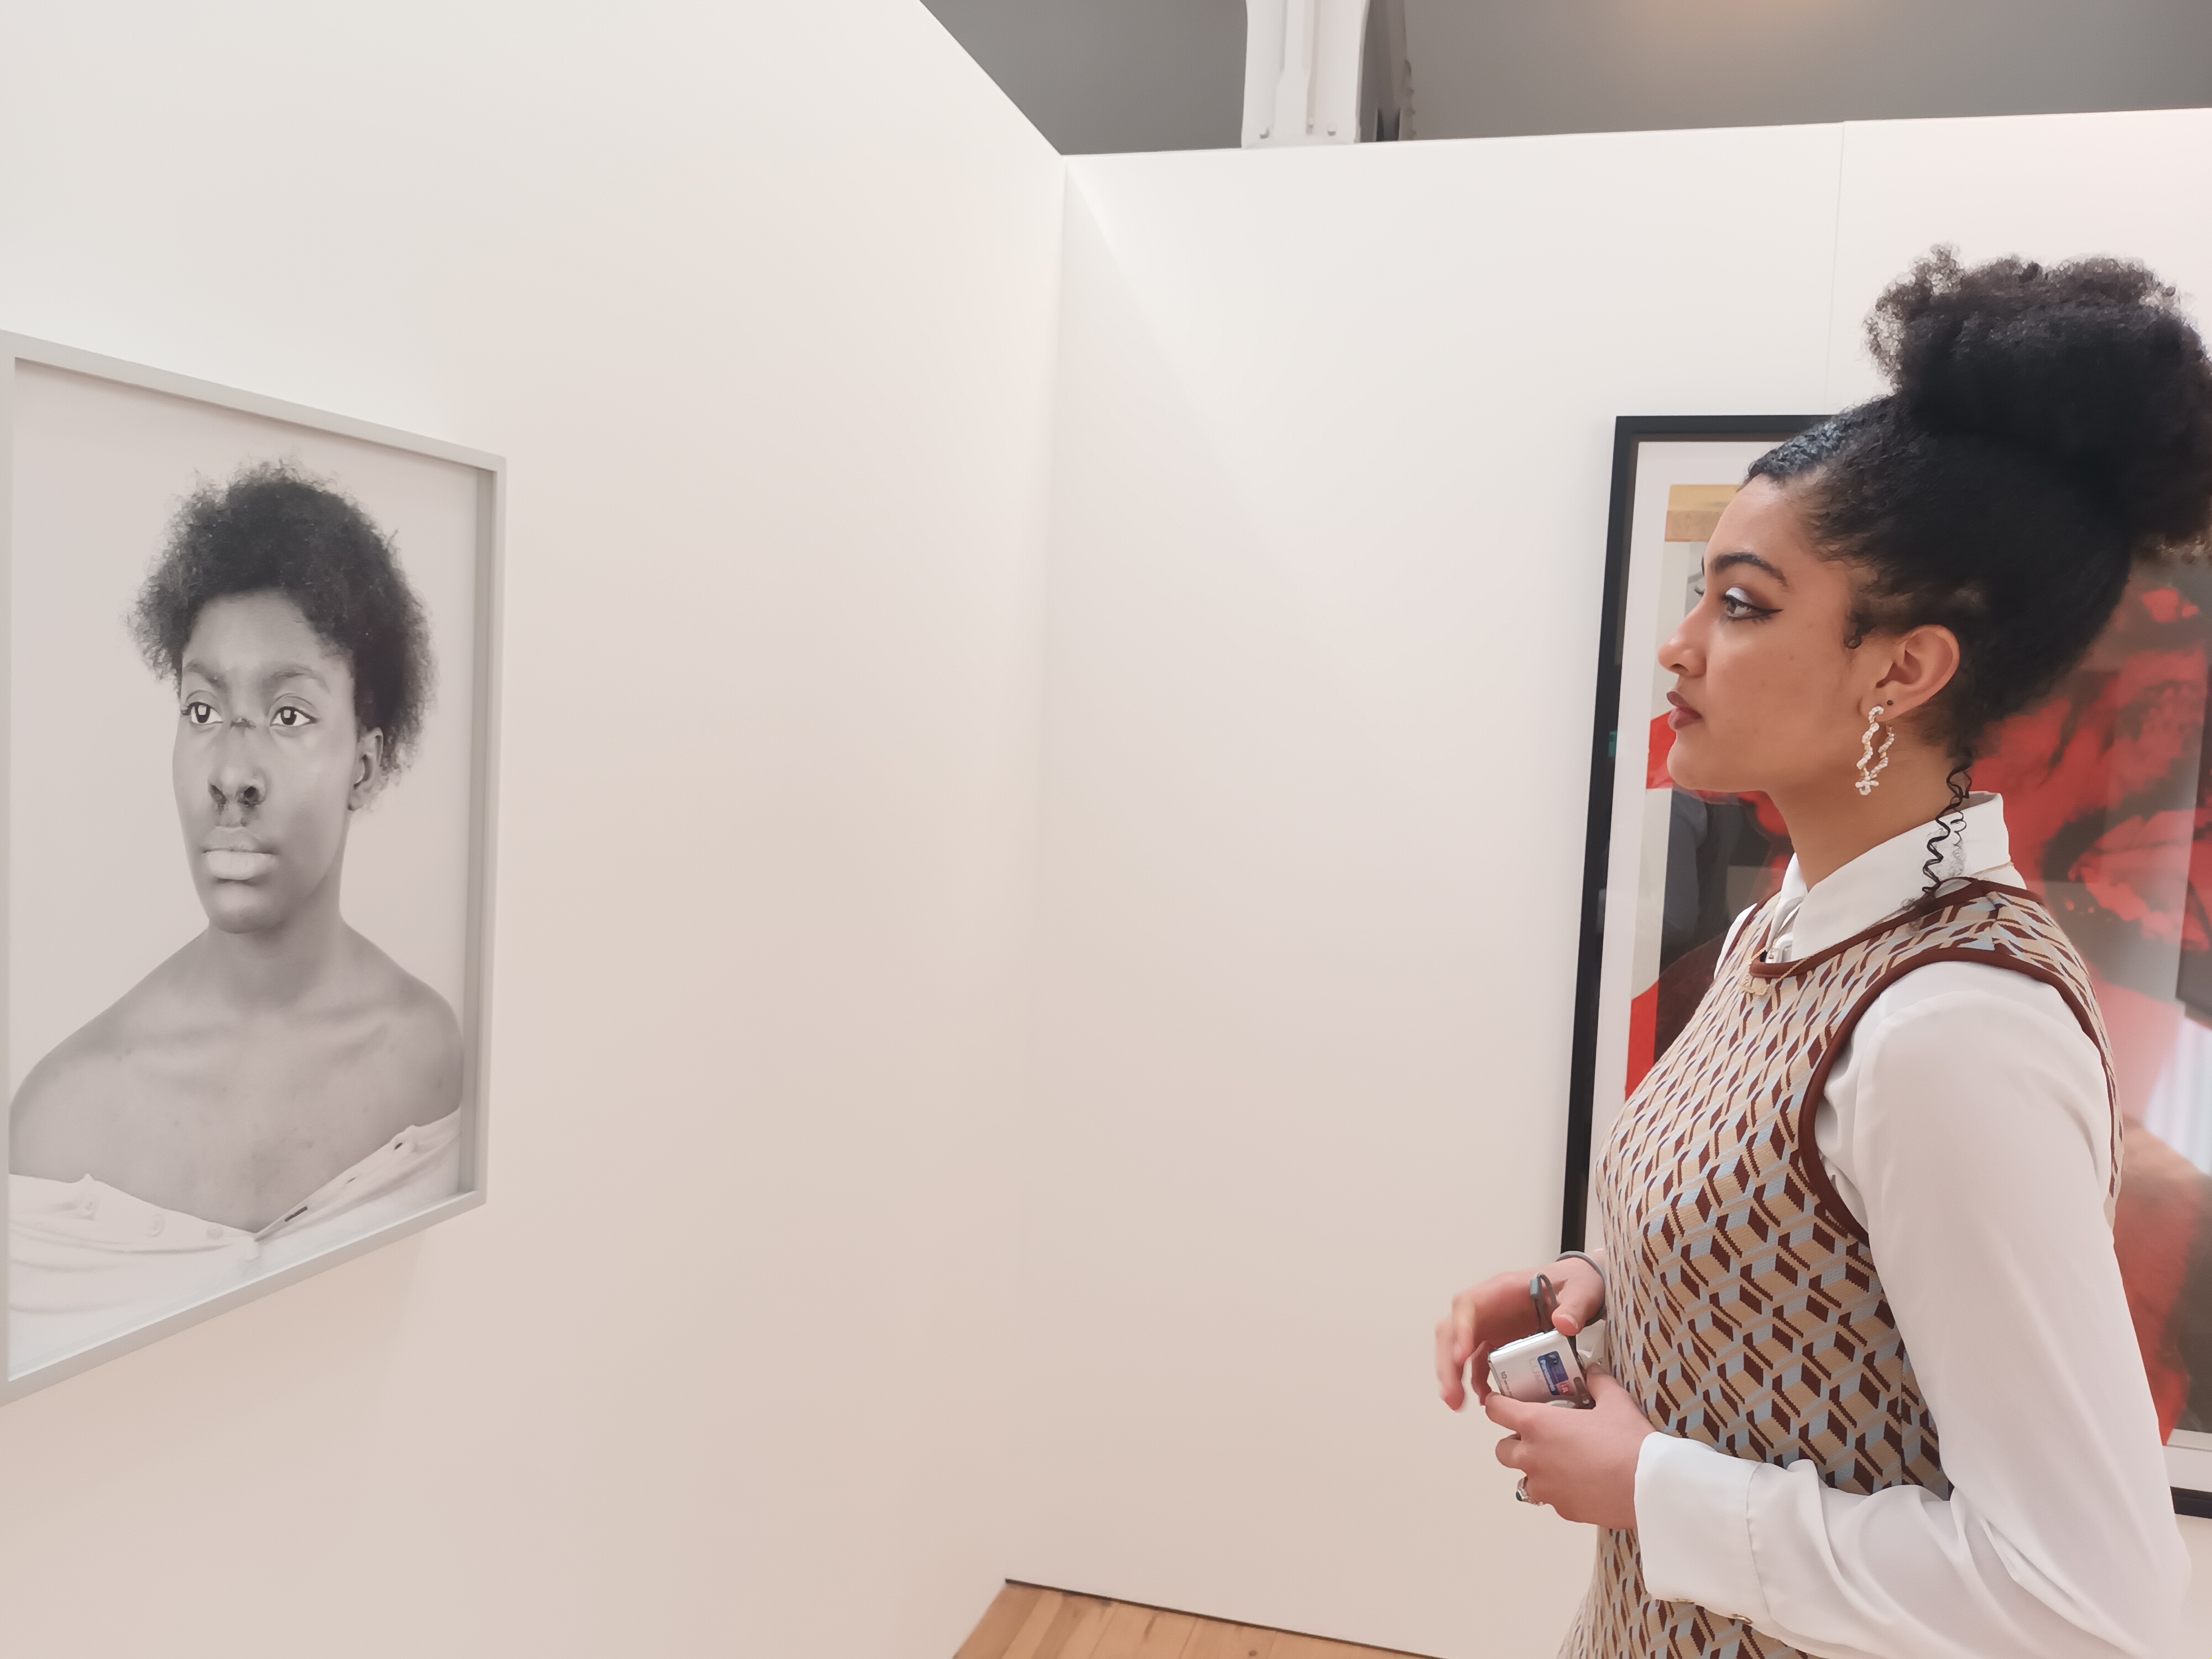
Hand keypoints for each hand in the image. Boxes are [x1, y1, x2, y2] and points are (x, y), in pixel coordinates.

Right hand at [1434, 1257, 1604, 1410]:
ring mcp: (1490, 1327)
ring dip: (1454, 1377)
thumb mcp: (1581, 1290)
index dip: (1460, 1330)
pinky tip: (1484, 1400)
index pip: (1468, 1305)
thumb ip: (1574, 1306)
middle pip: (1453, 1332)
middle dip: (1448, 1363)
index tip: (1463, 1355)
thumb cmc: (1574, 1283)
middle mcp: (1488, 1309)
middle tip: (1452, 1394)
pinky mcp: (1497, 1344)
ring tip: (1457, 1404)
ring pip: (1459, 1350)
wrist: (1579, 1290)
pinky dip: (1475, 1382)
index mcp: (1501, 1290)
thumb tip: (1564, 1324)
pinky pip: (1478, 1363)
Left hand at [1487, 1371, 1654, 1528]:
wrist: (1649, 1488)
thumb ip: (1597, 1382)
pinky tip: (1581, 1481)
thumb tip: (1592, 1372)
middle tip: (1538, 1435)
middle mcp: (1533, 1457)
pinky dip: (1558, 1490)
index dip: (1498, 1404)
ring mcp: (1545, 1487)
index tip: (1505, 1402)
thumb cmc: (1628, 1442)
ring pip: (1524, 1478)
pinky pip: (1550, 1497)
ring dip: (1534, 1470)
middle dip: (1514, 1442)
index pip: (1496, 1411)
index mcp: (1538, 1425)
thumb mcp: (1615, 1401)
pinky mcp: (1562, 1510)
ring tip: (1561, 1462)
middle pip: (1502, 1450)